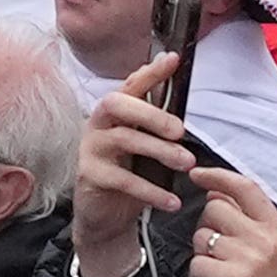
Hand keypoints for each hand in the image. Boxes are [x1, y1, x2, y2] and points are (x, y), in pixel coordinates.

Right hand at [67, 56, 191, 276]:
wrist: (105, 216)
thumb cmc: (128, 174)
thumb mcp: (144, 146)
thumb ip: (156, 121)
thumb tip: (175, 90)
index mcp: (114, 113)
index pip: (131, 85)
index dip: (151, 72)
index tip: (173, 60)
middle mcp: (99, 125)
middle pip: (118, 104)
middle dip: (151, 113)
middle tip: (181, 130)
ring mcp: (92, 149)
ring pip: (124, 140)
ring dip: (160, 151)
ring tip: (186, 164)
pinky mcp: (90, 176)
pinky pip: (122, 179)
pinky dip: (151, 191)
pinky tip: (171, 200)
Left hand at [184, 165, 276, 276]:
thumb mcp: (274, 260)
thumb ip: (251, 230)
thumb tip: (216, 198)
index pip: (247, 188)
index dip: (218, 176)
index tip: (197, 173)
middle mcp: (268, 240)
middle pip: (214, 209)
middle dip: (206, 233)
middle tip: (220, 261)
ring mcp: (252, 258)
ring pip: (201, 237)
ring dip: (203, 261)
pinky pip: (196, 265)